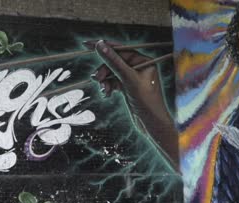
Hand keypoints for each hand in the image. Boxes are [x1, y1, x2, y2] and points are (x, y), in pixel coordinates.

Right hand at [86, 40, 177, 166]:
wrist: (151, 123)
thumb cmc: (146, 100)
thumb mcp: (128, 79)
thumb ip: (113, 61)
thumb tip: (100, 45)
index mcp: (144, 61)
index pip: (120, 50)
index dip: (104, 46)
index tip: (87, 44)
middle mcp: (139, 68)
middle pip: (114, 62)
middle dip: (104, 70)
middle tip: (97, 79)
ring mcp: (132, 78)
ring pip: (112, 73)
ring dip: (105, 80)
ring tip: (103, 89)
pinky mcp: (127, 88)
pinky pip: (113, 82)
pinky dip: (108, 86)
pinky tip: (107, 94)